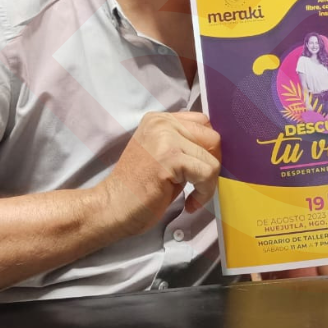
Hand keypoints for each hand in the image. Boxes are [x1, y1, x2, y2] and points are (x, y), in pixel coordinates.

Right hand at [98, 111, 220, 236]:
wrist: (111, 208)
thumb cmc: (138, 189)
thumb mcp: (163, 155)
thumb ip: (184, 144)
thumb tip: (216, 149)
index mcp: (159, 119)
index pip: (203, 123)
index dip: (208, 150)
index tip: (199, 172)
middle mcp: (162, 122)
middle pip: (212, 137)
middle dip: (212, 165)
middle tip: (199, 185)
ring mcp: (165, 138)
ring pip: (212, 158)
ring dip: (208, 184)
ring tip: (193, 197)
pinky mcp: (169, 158)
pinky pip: (207, 173)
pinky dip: (205, 193)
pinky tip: (190, 203)